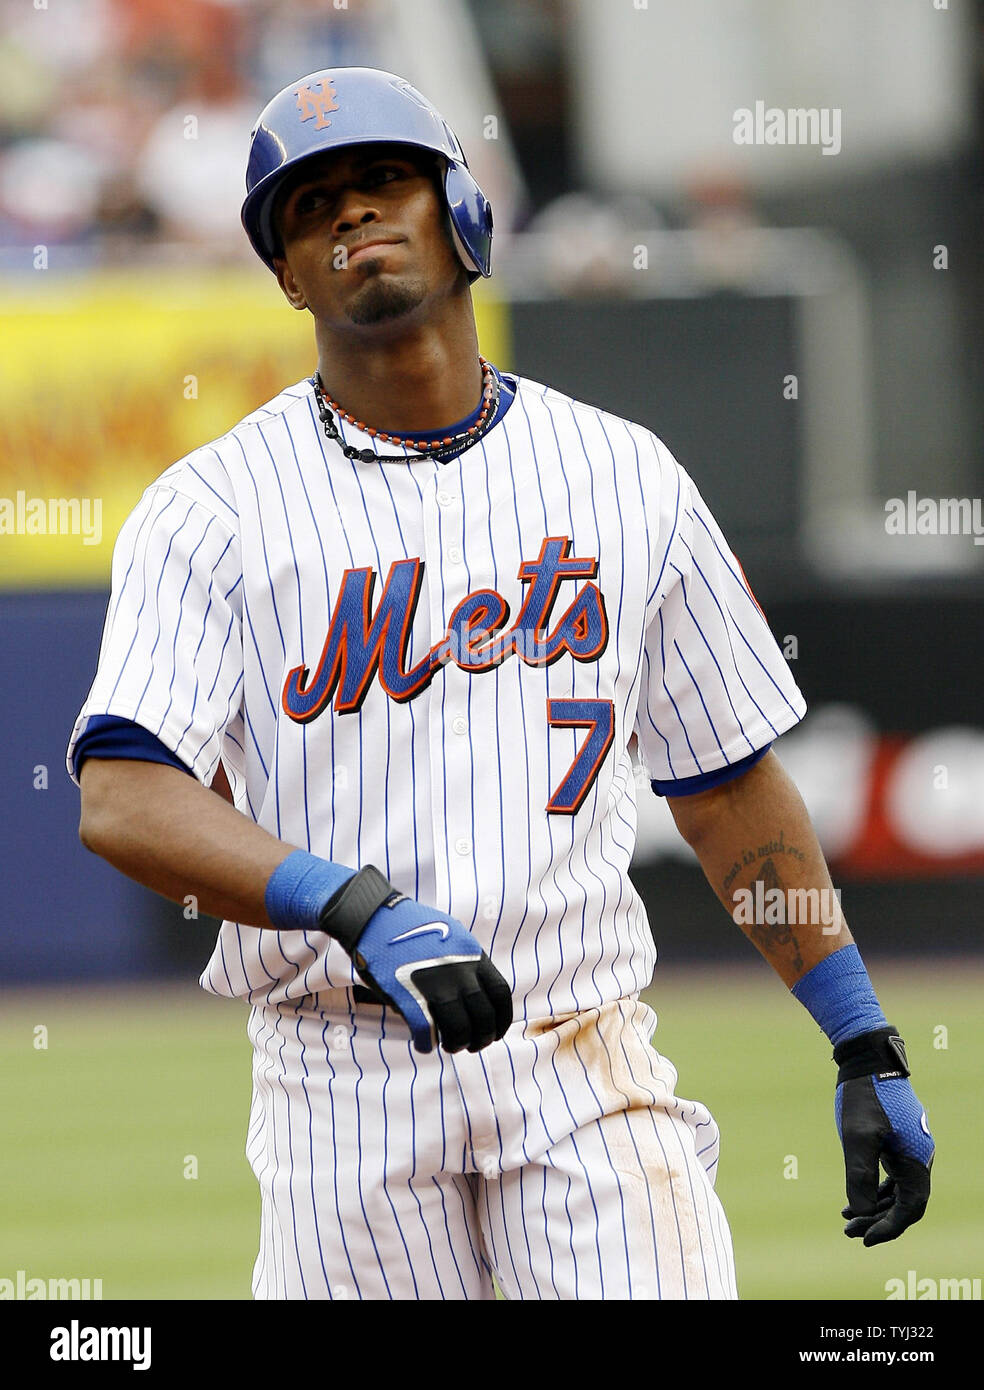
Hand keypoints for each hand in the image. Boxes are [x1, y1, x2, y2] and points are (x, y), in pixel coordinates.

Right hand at [339, 882, 512, 1053]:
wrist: (375, 919)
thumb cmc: (411, 927)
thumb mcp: (452, 934)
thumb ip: (466, 961)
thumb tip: (474, 990)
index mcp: (472, 956)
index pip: (501, 995)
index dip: (501, 1019)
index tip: (495, 1031)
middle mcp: (459, 972)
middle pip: (484, 1018)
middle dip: (481, 1038)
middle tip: (472, 1044)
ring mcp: (436, 986)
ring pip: (459, 1030)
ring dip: (456, 1044)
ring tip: (449, 1045)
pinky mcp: (409, 998)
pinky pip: (426, 1033)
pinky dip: (427, 1044)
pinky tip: (423, 1044)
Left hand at [835, 1030, 933, 1245]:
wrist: (868, 1060)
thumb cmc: (864, 1096)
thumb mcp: (857, 1136)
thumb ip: (859, 1175)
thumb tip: (860, 1212)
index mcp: (917, 1160)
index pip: (910, 1208)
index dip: (889, 1227)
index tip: (864, 1239)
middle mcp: (919, 1158)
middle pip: (903, 1204)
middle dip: (877, 1220)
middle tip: (849, 1231)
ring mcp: (909, 1150)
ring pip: (896, 1192)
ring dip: (873, 1208)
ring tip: (846, 1219)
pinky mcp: (897, 1143)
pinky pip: (890, 1178)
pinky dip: (873, 1191)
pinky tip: (851, 1200)